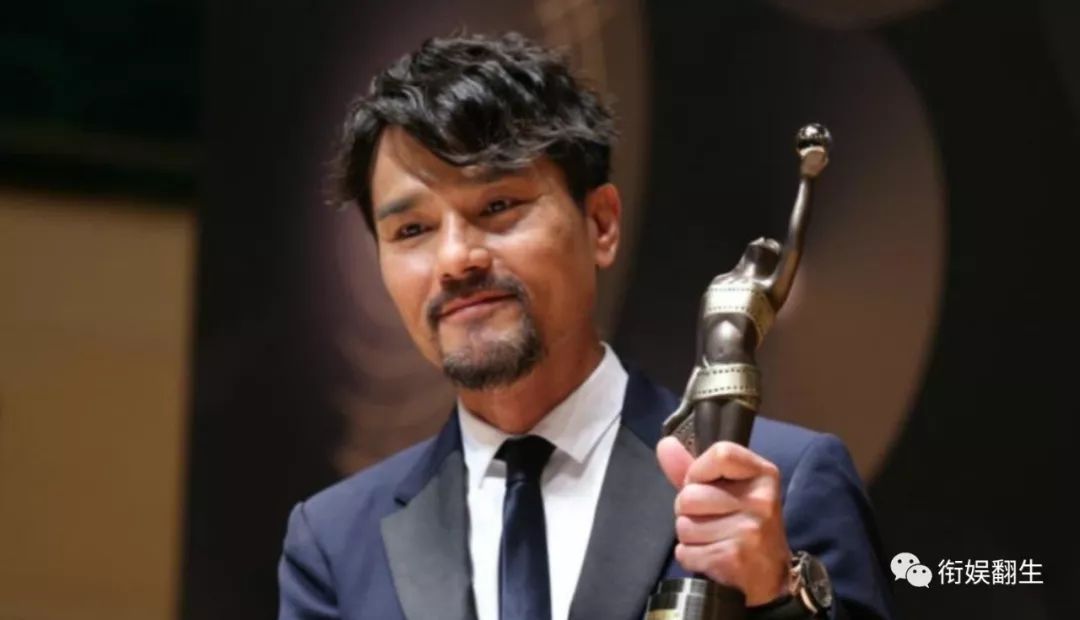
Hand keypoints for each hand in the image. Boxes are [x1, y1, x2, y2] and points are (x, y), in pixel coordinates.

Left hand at [657, 437, 791, 605]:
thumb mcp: (726, 489)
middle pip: (689, 494)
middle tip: (710, 518)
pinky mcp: (734, 557)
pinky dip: (690, 557)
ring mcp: (749, 530)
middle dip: (687, 510)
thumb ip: (692, 467)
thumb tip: (664, 443)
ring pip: (683, 526)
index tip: (703, 484)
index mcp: (763, 474)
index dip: (698, 471)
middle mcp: (760, 500)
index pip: (720, 453)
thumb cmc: (743, 522)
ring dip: (689, 536)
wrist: (769, 573)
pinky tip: (710, 556)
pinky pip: (685, 552)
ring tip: (711, 538)